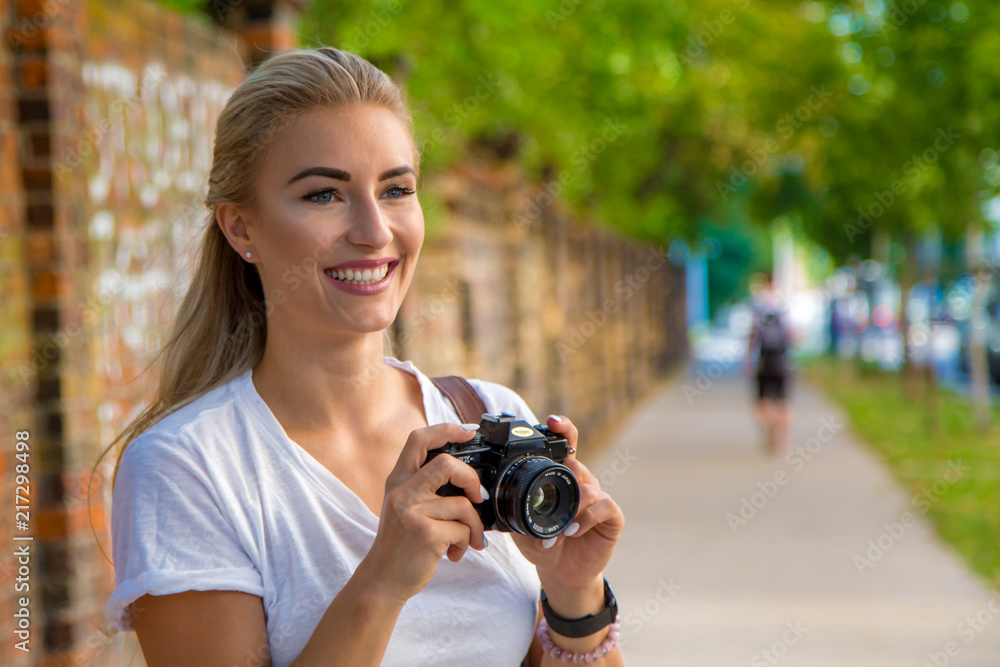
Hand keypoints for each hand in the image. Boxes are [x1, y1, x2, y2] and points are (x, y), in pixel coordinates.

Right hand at [359, 423, 487, 604]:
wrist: (382, 581)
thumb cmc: (399, 545)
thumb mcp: (402, 507)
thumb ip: (423, 487)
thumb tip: (464, 475)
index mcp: (398, 481)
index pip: (418, 439)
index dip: (445, 429)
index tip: (468, 431)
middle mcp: (402, 492)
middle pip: (446, 463)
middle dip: (471, 479)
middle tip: (478, 496)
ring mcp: (413, 512)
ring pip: (463, 505)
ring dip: (474, 526)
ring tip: (468, 540)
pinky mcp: (426, 534)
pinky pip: (462, 530)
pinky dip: (466, 543)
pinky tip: (454, 553)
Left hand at [511, 415, 623, 592]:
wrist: (561, 573)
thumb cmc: (542, 544)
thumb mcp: (520, 525)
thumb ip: (513, 508)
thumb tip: (495, 497)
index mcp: (561, 478)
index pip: (567, 445)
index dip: (563, 429)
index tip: (552, 421)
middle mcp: (582, 483)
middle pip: (578, 464)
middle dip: (567, 472)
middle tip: (553, 486)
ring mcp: (598, 499)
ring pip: (589, 487)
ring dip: (571, 509)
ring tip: (559, 530)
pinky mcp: (612, 517)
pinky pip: (604, 506)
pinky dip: (587, 517)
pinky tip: (574, 530)